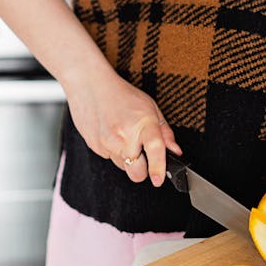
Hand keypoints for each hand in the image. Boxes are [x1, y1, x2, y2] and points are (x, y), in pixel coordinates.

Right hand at [65, 62, 181, 186]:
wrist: (90, 86)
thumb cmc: (121, 94)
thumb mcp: (150, 107)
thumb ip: (165, 132)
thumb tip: (175, 151)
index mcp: (143, 123)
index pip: (154, 150)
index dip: (158, 168)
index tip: (159, 180)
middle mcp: (124, 136)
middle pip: (137, 173)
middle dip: (143, 169)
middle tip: (143, 155)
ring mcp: (107, 144)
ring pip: (123, 167)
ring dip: (127, 159)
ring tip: (125, 137)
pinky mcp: (95, 148)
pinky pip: (109, 159)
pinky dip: (114, 152)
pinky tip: (113, 135)